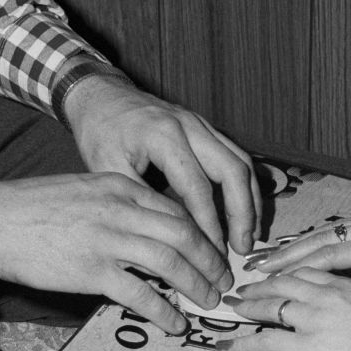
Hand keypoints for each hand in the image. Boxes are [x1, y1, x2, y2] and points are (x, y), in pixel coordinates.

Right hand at [0, 173, 231, 333]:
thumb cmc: (31, 207)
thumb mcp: (84, 191)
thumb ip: (119, 206)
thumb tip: (151, 233)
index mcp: (121, 186)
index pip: (178, 209)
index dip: (204, 235)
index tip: (215, 253)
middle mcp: (120, 209)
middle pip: (185, 235)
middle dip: (211, 261)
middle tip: (222, 280)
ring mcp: (107, 239)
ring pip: (171, 263)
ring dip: (197, 286)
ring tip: (208, 302)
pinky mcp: (91, 270)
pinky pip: (141, 294)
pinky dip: (164, 312)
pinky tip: (175, 324)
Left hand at [64, 69, 261, 254]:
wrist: (101, 96)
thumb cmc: (100, 132)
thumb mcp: (108, 169)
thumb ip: (141, 201)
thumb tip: (170, 240)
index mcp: (163, 135)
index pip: (197, 187)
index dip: (209, 224)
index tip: (214, 253)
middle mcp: (190, 126)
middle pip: (233, 170)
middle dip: (242, 212)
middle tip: (243, 247)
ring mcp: (202, 124)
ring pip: (242, 162)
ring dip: (251, 201)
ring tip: (250, 234)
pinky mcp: (206, 129)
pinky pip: (236, 156)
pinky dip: (245, 186)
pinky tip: (245, 212)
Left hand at [218, 268, 350, 350]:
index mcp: (342, 284)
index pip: (305, 272)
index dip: (285, 275)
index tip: (275, 279)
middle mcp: (323, 295)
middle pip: (281, 284)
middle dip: (259, 286)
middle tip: (242, 289)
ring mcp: (311, 318)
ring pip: (269, 307)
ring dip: (247, 307)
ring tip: (232, 308)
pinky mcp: (305, 344)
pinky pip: (266, 341)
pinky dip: (242, 343)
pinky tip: (226, 345)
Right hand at [252, 197, 350, 308]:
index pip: (331, 257)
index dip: (297, 268)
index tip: (269, 277)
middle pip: (319, 241)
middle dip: (284, 255)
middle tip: (252, 267)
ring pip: (324, 232)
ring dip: (294, 245)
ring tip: (266, 257)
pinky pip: (337, 229)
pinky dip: (313, 238)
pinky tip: (301, 245)